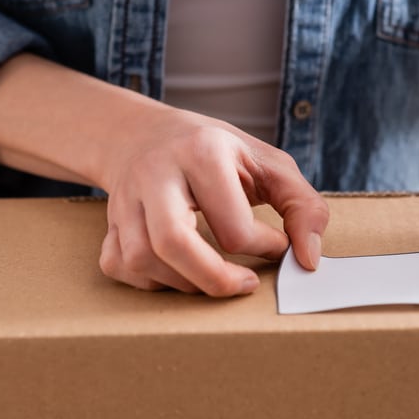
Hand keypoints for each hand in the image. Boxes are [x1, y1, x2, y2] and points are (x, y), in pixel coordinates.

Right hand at [97, 109, 328, 295]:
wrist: (148, 134)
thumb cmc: (219, 153)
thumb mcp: (271, 164)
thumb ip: (304, 207)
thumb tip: (309, 259)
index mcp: (202, 152)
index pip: (233, 226)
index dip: (265, 247)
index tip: (278, 245)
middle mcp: (156, 173)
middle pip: (172, 243)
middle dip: (215, 280)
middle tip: (244, 285)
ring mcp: (125, 198)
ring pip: (141, 260)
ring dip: (184, 282)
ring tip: (214, 275)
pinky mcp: (108, 221)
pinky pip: (118, 265)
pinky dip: (149, 281)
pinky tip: (178, 270)